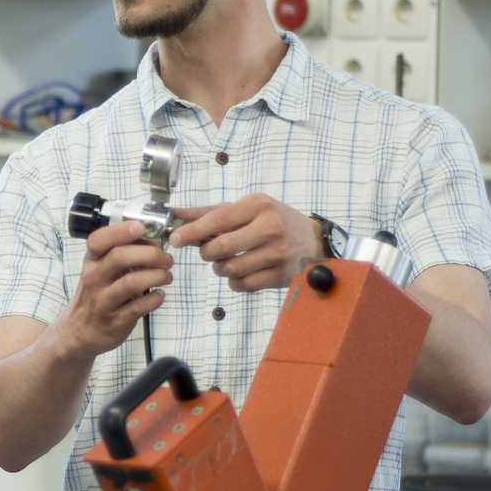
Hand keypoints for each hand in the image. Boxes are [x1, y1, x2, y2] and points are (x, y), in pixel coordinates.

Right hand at [59, 220, 173, 359]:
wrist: (79, 332)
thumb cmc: (95, 296)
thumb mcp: (98, 270)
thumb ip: (119, 254)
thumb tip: (153, 238)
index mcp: (91, 262)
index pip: (99, 240)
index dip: (121, 230)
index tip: (142, 227)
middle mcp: (94, 279)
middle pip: (120, 257)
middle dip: (150, 254)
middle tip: (165, 259)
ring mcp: (104, 301)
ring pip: (132, 282)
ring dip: (157, 276)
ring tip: (166, 276)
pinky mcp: (116, 320)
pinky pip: (139, 306)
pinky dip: (155, 298)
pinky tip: (159, 295)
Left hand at [168, 194, 321, 292]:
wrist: (314, 240)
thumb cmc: (275, 221)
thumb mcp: (247, 208)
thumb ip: (210, 212)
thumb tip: (175, 214)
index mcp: (259, 206)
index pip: (218, 220)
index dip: (192, 231)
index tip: (176, 238)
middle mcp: (270, 228)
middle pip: (221, 248)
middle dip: (206, 252)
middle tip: (208, 250)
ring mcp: (278, 253)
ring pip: (230, 269)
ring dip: (219, 268)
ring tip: (226, 261)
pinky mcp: (281, 275)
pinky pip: (243, 284)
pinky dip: (234, 281)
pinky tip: (239, 272)